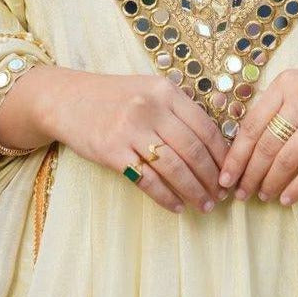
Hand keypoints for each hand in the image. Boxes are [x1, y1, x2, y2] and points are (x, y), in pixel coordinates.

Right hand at [7, 67, 231, 214]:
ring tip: (204, 206)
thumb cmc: (114, 97)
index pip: (204, 126)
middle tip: (220, 196)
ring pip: (174, 168)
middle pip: (193, 150)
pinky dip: (165, 197)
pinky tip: (176, 207)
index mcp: (165, 91)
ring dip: (193, 191)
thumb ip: (178, 108)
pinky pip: (147, 180)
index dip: (222, 154)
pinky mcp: (112, 152)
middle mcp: (150, 108)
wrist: (67, 99)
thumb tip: (215, 142)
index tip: (230, 172)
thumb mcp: (149, 89)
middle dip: (211, 177)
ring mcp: (130, 130)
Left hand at [218, 65, 297, 204]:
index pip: (252, 124)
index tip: (225, 178)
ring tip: (263, 196)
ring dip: (271, 182)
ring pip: (288, 157)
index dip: (236, 155)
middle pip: (267, 143)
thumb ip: (274, 113)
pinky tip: (287, 198)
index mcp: (285, 83)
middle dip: (250, 173)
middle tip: (241, 194)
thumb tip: (241, 153)